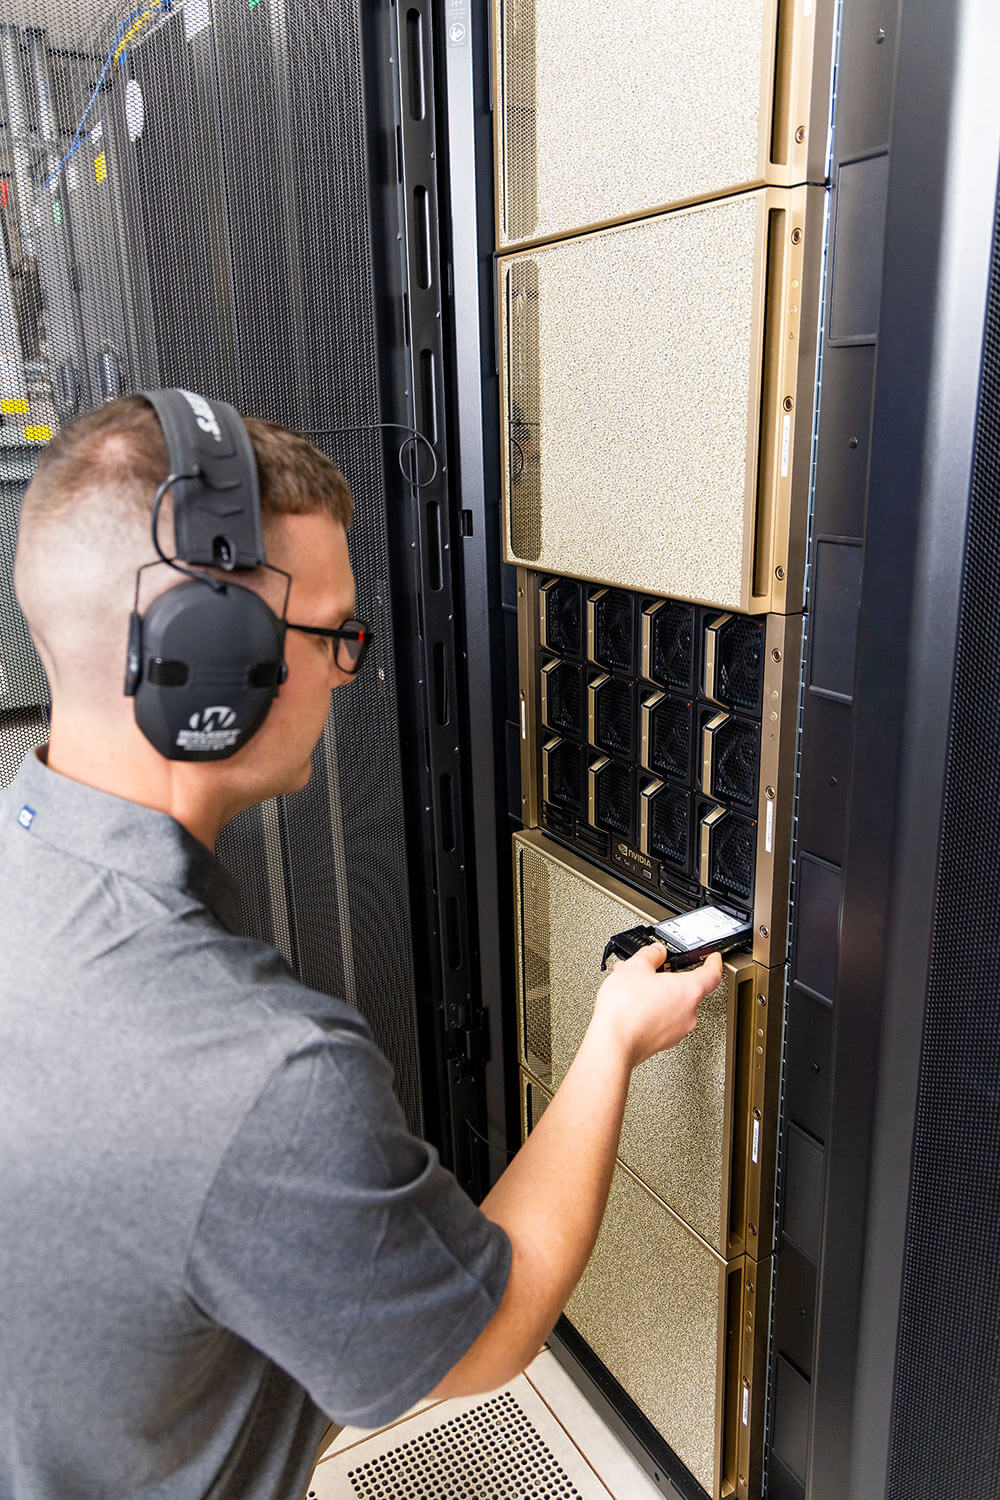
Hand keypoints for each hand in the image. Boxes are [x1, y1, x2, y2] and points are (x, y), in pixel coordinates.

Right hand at [590, 942, 722, 1068]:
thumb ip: (651, 954)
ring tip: (635, 987)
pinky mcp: (663, 1042)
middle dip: (670, 978)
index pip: (712, 974)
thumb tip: (655, 952)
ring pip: (673, 1006)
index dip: (713, 962)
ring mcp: (677, 1030)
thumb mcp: (635, 967)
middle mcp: (689, 1013)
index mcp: (689, 991)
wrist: (613, 1043)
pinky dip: (652, 1010)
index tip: (713, 958)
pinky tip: (633, 1005)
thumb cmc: (626, 1010)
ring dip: (658, 994)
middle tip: (654, 970)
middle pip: (688, 990)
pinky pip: (663, 1020)